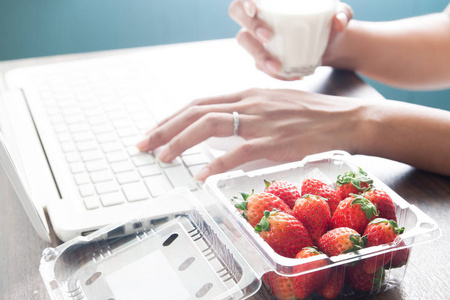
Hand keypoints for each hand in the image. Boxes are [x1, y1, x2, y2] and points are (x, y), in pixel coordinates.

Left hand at [137, 88, 365, 180]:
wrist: (345, 120)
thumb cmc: (311, 115)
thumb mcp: (273, 104)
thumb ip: (247, 111)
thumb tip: (225, 123)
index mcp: (247, 94)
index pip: (199, 102)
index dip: (173, 117)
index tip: (155, 131)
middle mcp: (248, 103)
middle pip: (195, 112)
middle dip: (164, 129)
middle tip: (144, 144)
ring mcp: (259, 122)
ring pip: (208, 126)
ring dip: (180, 143)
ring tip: (162, 157)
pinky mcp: (272, 142)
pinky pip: (236, 153)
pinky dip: (214, 164)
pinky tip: (200, 175)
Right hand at [228, 0, 353, 78]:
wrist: (329, 45)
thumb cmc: (330, 22)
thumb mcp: (341, 15)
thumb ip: (343, 14)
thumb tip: (338, 21)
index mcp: (272, 0)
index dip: (245, 2)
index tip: (255, 9)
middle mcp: (259, 15)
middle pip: (237, 14)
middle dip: (249, 26)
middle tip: (267, 36)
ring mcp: (257, 37)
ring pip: (244, 42)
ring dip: (258, 55)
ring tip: (277, 66)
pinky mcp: (261, 57)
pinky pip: (259, 65)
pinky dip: (273, 73)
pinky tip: (291, 76)